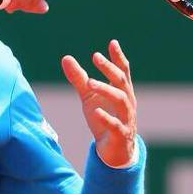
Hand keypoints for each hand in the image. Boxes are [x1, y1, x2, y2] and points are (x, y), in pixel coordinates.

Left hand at [61, 39, 137, 166]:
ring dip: (106, 89)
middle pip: (122, 82)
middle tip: (95, 57)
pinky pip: (115, 125)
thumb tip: (66, 58)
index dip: (118, 57)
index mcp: (121, 91)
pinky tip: (95, 111)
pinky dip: (106, 118)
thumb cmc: (103, 118)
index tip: (112, 43)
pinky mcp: (120, 134)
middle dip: (109, 68)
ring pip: (121, 100)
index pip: (123, 71)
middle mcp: (127, 102)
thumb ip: (79, 78)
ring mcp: (125, 118)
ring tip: (90, 82)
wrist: (113, 150)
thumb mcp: (88, 96)